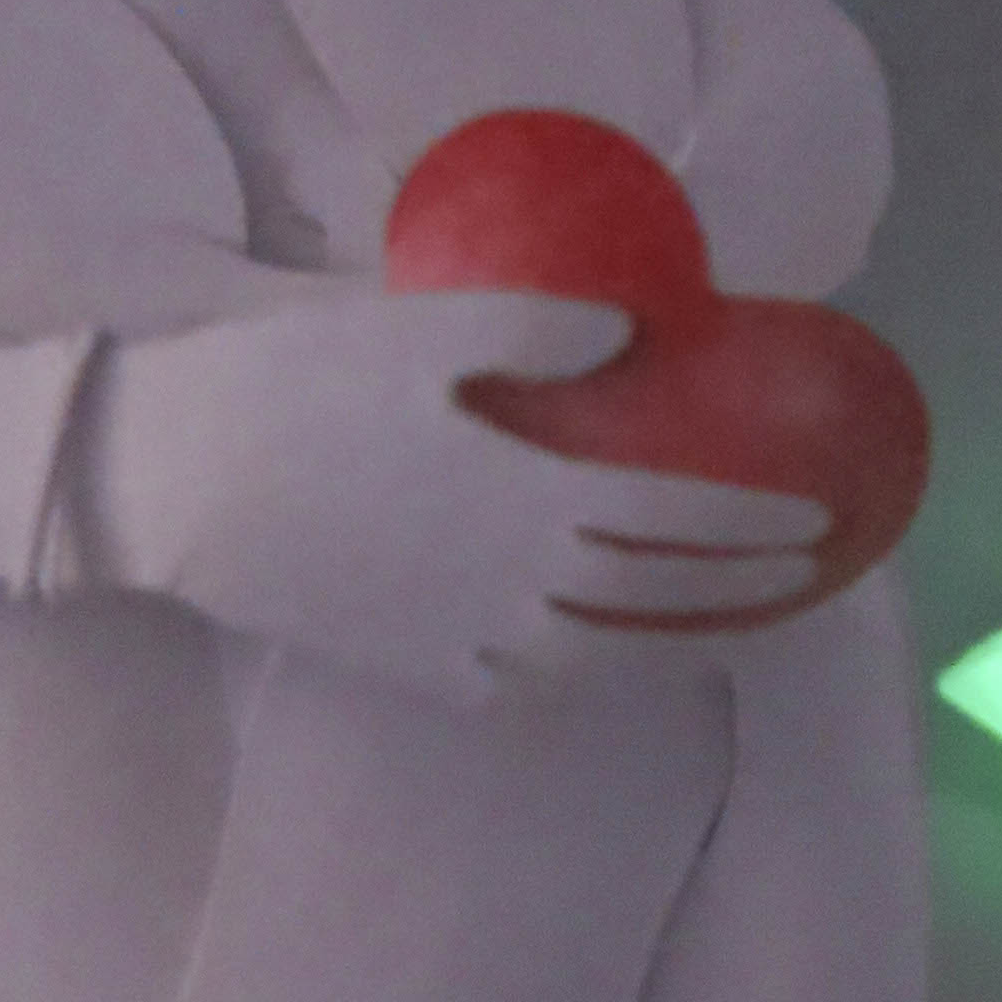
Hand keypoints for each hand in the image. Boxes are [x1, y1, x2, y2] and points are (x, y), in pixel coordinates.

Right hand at [67, 283, 831, 705]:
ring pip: (608, 654)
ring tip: (740, 624)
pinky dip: (592, 670)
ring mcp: (467, 639)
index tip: (826, 511)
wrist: (174, 479)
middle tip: (814, 570)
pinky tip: (615, 654)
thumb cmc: (296, 381)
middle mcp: (514, 583)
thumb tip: (645, 323)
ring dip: (686, 642)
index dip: (762, 519)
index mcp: (531, 495)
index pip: (681, 516)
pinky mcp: (420, 670)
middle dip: (752, 588)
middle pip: (663, 597)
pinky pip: (530, 680)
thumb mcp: (421, 328)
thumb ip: (544, 321)